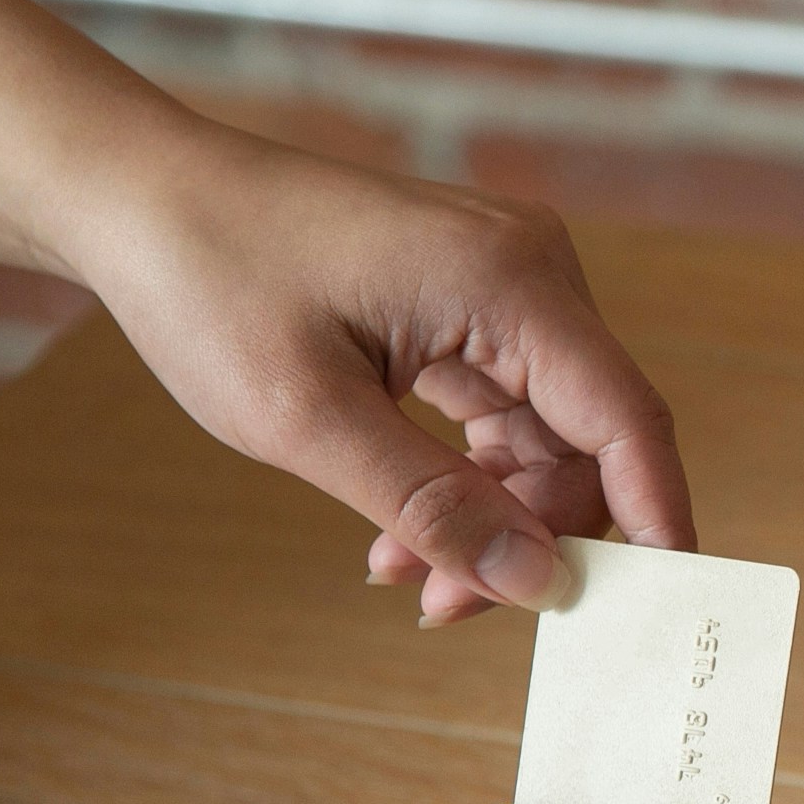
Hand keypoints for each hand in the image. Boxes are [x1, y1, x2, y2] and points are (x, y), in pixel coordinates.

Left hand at [68, 125, 693, 626]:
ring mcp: (504, 285)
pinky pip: (503, 412)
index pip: (626, 421)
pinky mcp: (471, 303)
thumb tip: (539, 582)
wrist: (140, 196)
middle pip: (589, 441)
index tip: (662, 607)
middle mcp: (530, 272)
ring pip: (546, 439)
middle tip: (447, 607)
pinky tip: (400, 533)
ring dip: (489, 518)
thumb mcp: (310, 421)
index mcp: (508, 282)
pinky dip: (463, 478)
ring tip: (401, 574)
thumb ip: (433, 507)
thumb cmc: (210, 281)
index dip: (654, 522)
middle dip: (534, 537)